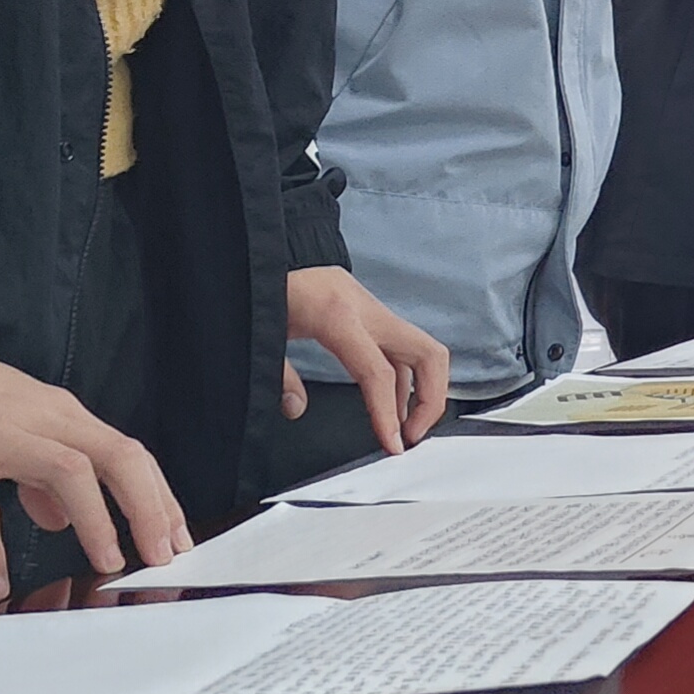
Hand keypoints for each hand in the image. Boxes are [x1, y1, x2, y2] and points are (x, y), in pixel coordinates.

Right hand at [0, 362, 187, 599]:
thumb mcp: (15, 424)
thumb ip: (43, 471)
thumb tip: (64, 520)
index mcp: (60, 414)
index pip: (128, 454)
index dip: (158, 497)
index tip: (176, 538)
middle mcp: (41, 421)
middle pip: (117, 458)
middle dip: (149, 508)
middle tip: (162, 557)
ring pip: (69, 473)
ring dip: (95, 520)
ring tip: (107, 564)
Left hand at [282, 266, 452, 456]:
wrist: (269, 249)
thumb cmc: (264, 283)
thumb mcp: (262, 332)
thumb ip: (279, 375)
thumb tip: (295, 408)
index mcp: (339, 318)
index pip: (380, 374)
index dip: (389, 416)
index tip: (393, 445)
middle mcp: (368, 312)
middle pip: (429, 356)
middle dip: (431, 400)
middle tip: (412, 435)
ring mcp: (375, 312)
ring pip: (424, 353)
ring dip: (422, 392)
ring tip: (400, 427)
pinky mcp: (372, 316)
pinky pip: (402, 351)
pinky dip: (404, 381)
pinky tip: (387, 404)